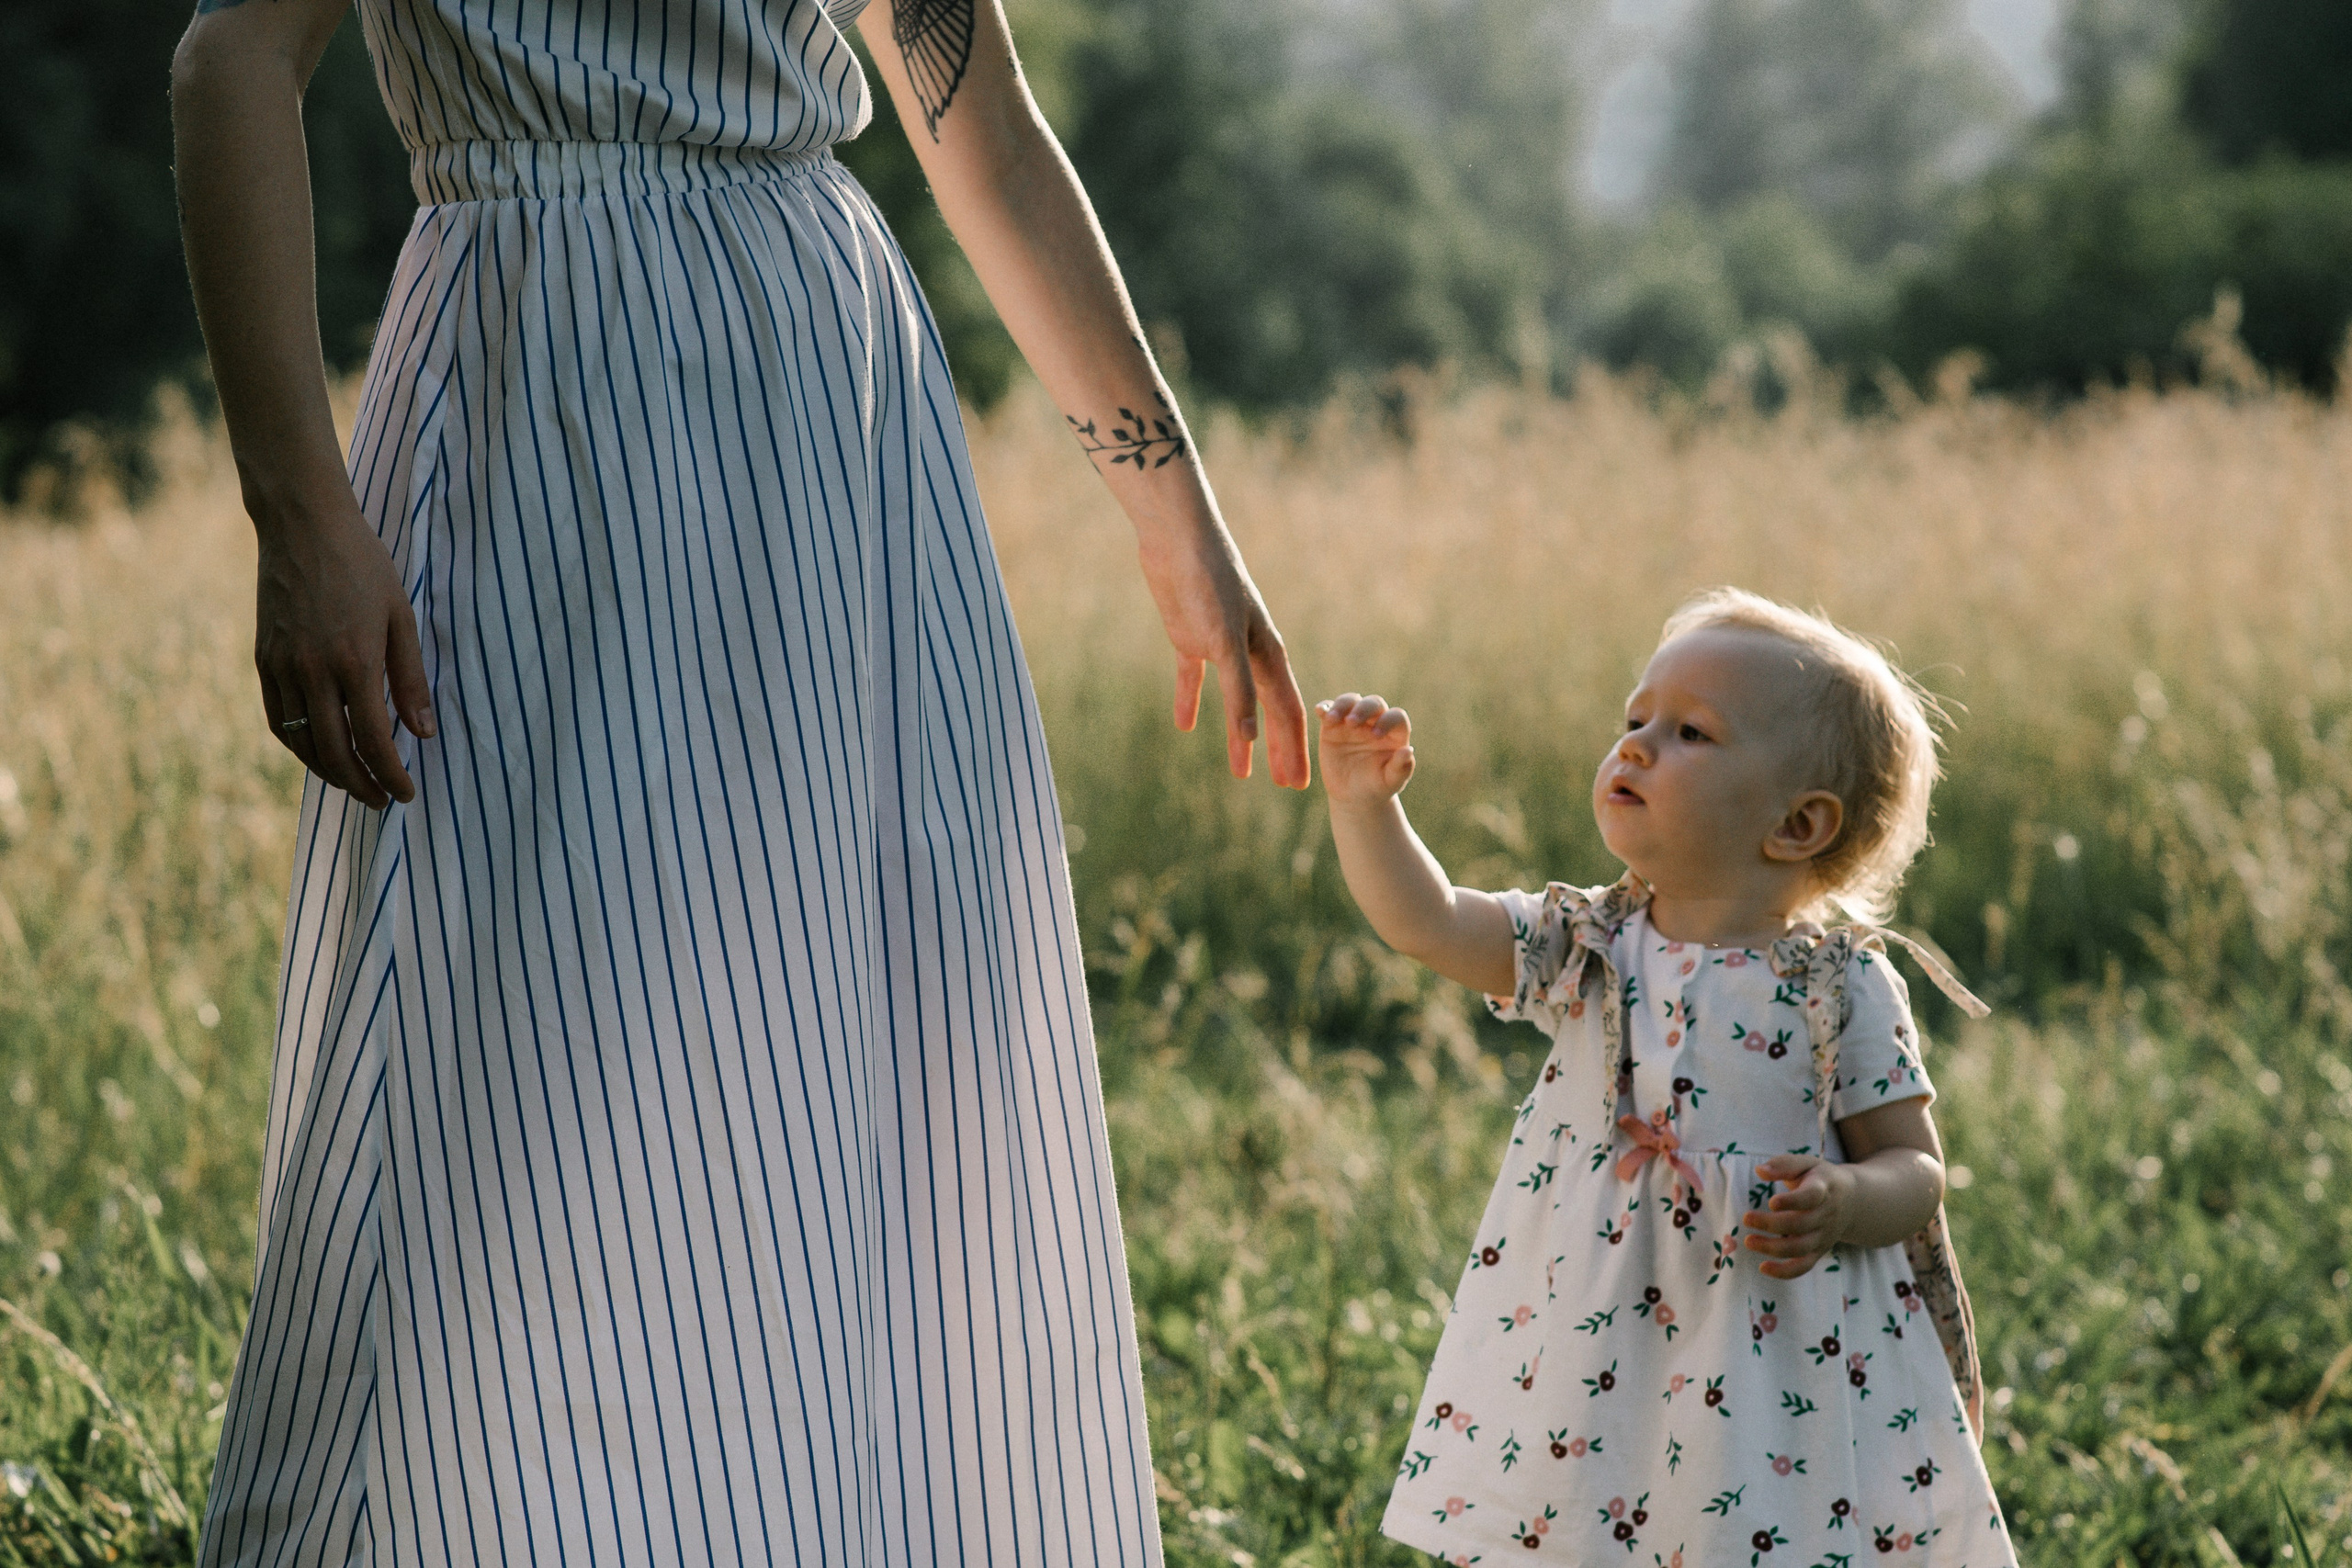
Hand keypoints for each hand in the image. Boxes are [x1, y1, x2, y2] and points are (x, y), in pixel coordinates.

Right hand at [252, 498, 435, 809]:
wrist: (303, 524)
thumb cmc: (363, 565)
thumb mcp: (402, 617)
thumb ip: (411, 678)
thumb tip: (424, 733)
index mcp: (355, 661)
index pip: (374, 740)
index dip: (391, 774)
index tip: (407, 793)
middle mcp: (313, 671)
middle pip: (335, 752)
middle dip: (361, 785)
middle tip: (382, 800)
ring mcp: (282, 666)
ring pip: (301, 742)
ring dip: (329, 773)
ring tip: (354, 784)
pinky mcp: (263, 659)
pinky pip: (277, 719)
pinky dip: (297, 746)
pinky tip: (318, 753)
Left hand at [1136, 523, 1308, 787]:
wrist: (1179, 539)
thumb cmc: (1209, 584)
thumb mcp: (1224, 643)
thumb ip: (1238, 691)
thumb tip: (1252, 739)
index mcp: (1268, 655)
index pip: (1289, 713)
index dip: (1295, 750)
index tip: (1300, 786)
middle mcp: (1251, 654)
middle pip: (1269, 713)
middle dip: (1279, 750)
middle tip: (1286, 786)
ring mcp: (1221, 646)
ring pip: (1236, 702)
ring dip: (1239, 736)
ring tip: (1240, 771)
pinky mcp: (1191, 637)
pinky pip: (1194, 679)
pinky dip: (1191, 701)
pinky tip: (1184, 725)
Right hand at [1316, 692, 1414, 806]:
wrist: (1353, 795)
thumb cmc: (1377, 786)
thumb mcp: (1391, 781)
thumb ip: (1401, 767)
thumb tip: (1408, 750)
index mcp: (1395, 733)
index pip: (1396, 717)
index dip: (1388, 721)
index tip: (1376, 735)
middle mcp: (1375, 721)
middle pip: (1373, 704)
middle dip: (1363, 709)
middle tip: (1352, 722)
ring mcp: (1353, 721)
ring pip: (1351, 701)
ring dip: (1342, 705)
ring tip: (1332, 719)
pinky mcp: (1332, 725)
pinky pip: (1329, 709)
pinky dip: (1325, 708)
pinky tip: (1319, 711)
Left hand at [1741, 1155, 1853, 1279]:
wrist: (1852, 1200)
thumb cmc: (1820, 1178)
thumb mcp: (1807, 1163)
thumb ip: (1784, 1165)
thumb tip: (1760, 1171)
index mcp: (1823, 1189)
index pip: (1811, 1197)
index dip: (1793, 1201)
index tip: (1772, 1201)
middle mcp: (1826, 1215)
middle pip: (1801, 1225)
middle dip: (1771, 1224)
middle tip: (1746, 1218)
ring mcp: (1823, 1236)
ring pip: (1800, 1248)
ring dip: (1773, 1248)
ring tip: (1748, 1241)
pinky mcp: (1819, 1250)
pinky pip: (1804, 1266)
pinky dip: (1785, 1272)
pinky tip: (1763, 1268)